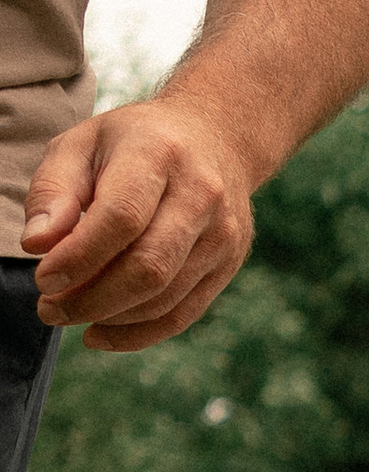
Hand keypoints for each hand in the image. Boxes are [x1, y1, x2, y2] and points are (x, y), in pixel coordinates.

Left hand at [21, 97, 259, 349]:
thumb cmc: (132, 143)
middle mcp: (201, 194)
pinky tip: (100, 332)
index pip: (121, 218)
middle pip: (148, 267)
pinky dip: (136, 334)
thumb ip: (53, 190)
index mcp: (159, 153)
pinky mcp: (229, 263)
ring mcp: (222, 233)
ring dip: (109, 317)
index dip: (79, 257)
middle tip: (49, 309)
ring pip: (164, 298)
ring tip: (68, 313)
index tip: (43, 279)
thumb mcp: (82, 145)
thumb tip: (37, 244)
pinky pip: (182, 314)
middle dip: (91, 299)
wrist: (215, 137)